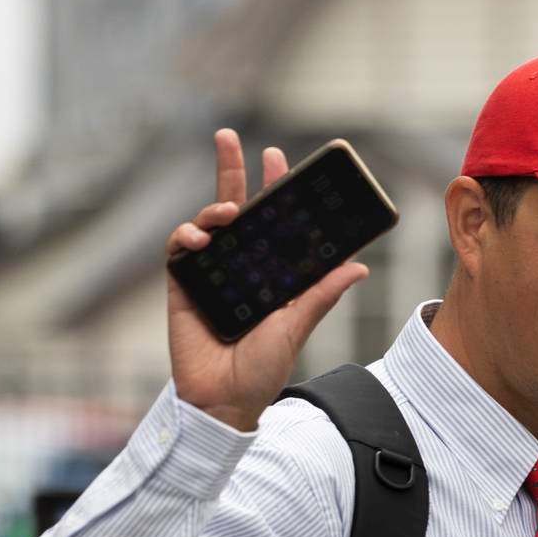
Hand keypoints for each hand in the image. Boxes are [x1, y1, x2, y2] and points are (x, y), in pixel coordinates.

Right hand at [166, 129, 368, 430]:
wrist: (222, 401)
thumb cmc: (262, 369)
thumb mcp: (296, 327)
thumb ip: (321, 294)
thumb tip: (357, 266)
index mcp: (270, 271)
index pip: (273, 221)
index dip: (274, 189)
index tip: (279, 158)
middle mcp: (240, 265)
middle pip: (235, 206)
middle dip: (231, 169)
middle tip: (228, 136)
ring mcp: (210, 272)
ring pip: (207, 220)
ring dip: (214, 204)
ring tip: (229, 210)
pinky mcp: (183, 285)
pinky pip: (180, 247)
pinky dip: (187, 233)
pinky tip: (200, 235)